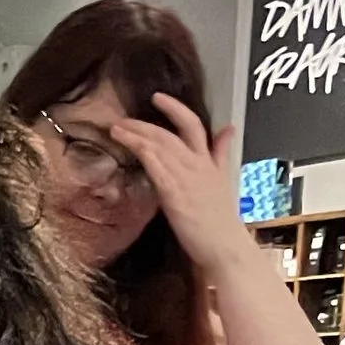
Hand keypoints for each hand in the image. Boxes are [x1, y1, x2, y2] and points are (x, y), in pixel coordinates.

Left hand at [107, 92, 247, 278]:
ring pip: (158, 145)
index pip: (193, 126)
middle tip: (122, 119)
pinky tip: (125, 143)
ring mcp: (186, 176)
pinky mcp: (174, 191)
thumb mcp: (224, 181)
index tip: (158, 98)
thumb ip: (221, 155)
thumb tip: (228, 129)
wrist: (226, 247)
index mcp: (209, 162)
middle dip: (143, 124)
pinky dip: (140, 149)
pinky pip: (155, 163)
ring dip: (135, 134)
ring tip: (116, 129)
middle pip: (169, 133)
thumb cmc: (221, 222)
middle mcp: (197, 164)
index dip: (175, 109)